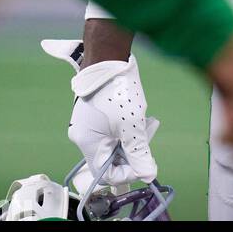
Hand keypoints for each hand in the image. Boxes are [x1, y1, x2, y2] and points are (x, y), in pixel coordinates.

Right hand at [42, 38, 157, 185]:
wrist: (108, 57)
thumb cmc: (117, 89)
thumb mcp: (132, 124)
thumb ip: (140, 152)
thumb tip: (148, 175)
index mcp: (87, 143)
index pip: (107, 174)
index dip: (129, 172)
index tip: (146, 161)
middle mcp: (82, 136)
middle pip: (111, 158)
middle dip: (134, 149)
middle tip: (149, 131)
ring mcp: (87, 124)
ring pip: (113, 142)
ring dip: (132, 136)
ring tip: (147, 119)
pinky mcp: (93, 114)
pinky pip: (111, 130)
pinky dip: (126, 127)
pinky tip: (137, 113)